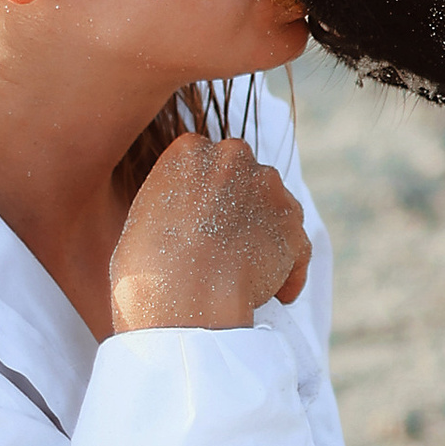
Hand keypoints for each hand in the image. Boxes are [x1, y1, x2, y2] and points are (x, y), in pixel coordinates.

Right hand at [111, 135, 310, 334]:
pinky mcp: (293, 225)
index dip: (209, 191)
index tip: (206, 217)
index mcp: (191, 150)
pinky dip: (291, 271)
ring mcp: (269, 189)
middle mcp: (234, 157)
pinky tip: (280, 295)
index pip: (208, 161)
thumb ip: (179, 200)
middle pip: (246, 176)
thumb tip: (195, 218)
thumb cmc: (148, 263)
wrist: (183, 290)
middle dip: (243, 204)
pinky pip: (297, 247)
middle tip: (230, 241)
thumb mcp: (147, 212)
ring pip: (276, 208)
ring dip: (269, 234)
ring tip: (253, 273)